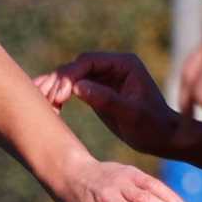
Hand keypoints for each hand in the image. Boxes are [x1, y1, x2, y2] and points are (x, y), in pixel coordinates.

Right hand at [36, 50, 180, 156]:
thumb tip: (77, 87)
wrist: (163, 138)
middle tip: (42, 99)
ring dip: (54, 88)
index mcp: (124, 64)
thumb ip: (106, 99)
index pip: (87, 62)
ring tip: (38, 101)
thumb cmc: (153, 126)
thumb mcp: (131, 114)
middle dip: (57, 82)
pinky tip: (48, 106)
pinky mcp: (97, 90)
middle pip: (75, 67)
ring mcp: (104, 77)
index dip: (69, 77)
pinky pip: (73, 88)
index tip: (58, 96)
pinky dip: (59, 96)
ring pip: (70, 77)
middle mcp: (113, 66)